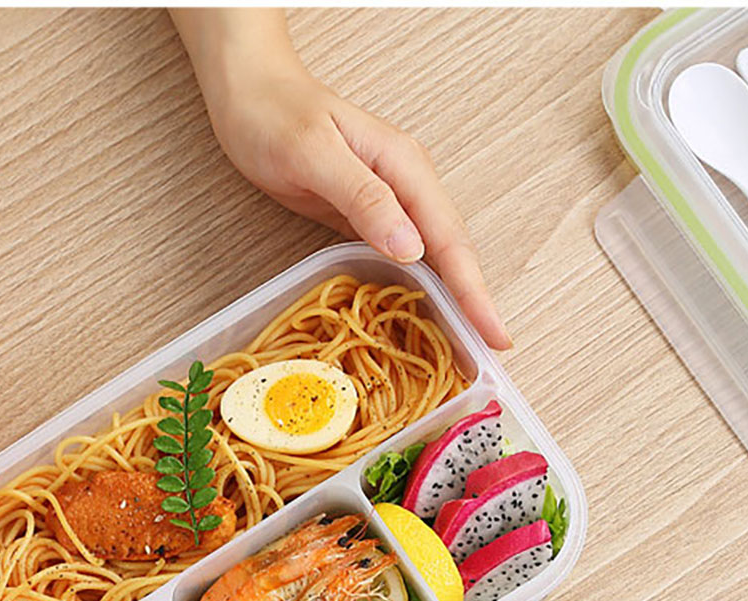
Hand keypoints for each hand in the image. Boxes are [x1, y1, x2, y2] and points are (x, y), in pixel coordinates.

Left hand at [174, 11, 510, 350]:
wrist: (251, 91)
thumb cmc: (276, 117)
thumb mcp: (315, 154)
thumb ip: (364, 198)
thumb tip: (412, 248)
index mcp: (405, 168)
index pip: (451, 240)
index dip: (475, 293)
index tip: (496, 337)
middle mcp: (408, 186)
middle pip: (452, 254)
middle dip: (474, 307)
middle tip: (489, 360)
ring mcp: (391, 203)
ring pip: (433, 260)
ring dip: (452, 304)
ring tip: (466, 353)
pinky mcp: (370, 218)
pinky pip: (405, 261)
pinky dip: (420, 292)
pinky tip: (424, 322)